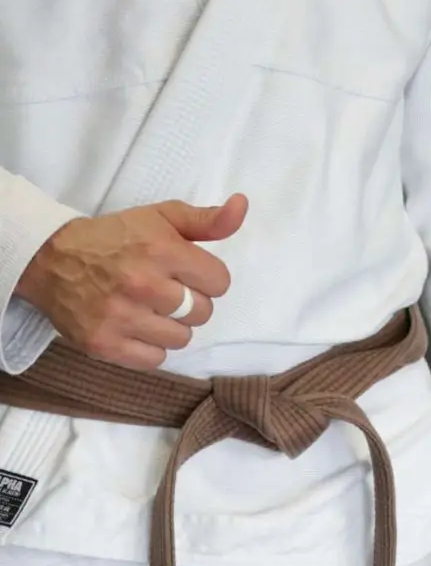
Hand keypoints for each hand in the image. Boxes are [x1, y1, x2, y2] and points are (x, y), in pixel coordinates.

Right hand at [16, 195, 246, 368]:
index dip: (208, 278)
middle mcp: (143, 285)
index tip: (189, 273)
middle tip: (168, 291)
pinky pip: (153, 359)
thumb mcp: (163, 217)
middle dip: (193, 302)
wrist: (51, 258)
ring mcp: (121, 317)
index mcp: (162, 251)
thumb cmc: (116, 236)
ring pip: (181, 338)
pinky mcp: (102, 343)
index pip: (219, 282)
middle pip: (202, 312)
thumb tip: (242, 206)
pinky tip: (139, 328)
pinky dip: (151, 348)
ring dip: (173, 326)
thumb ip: (208, 219)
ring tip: (153, 309)